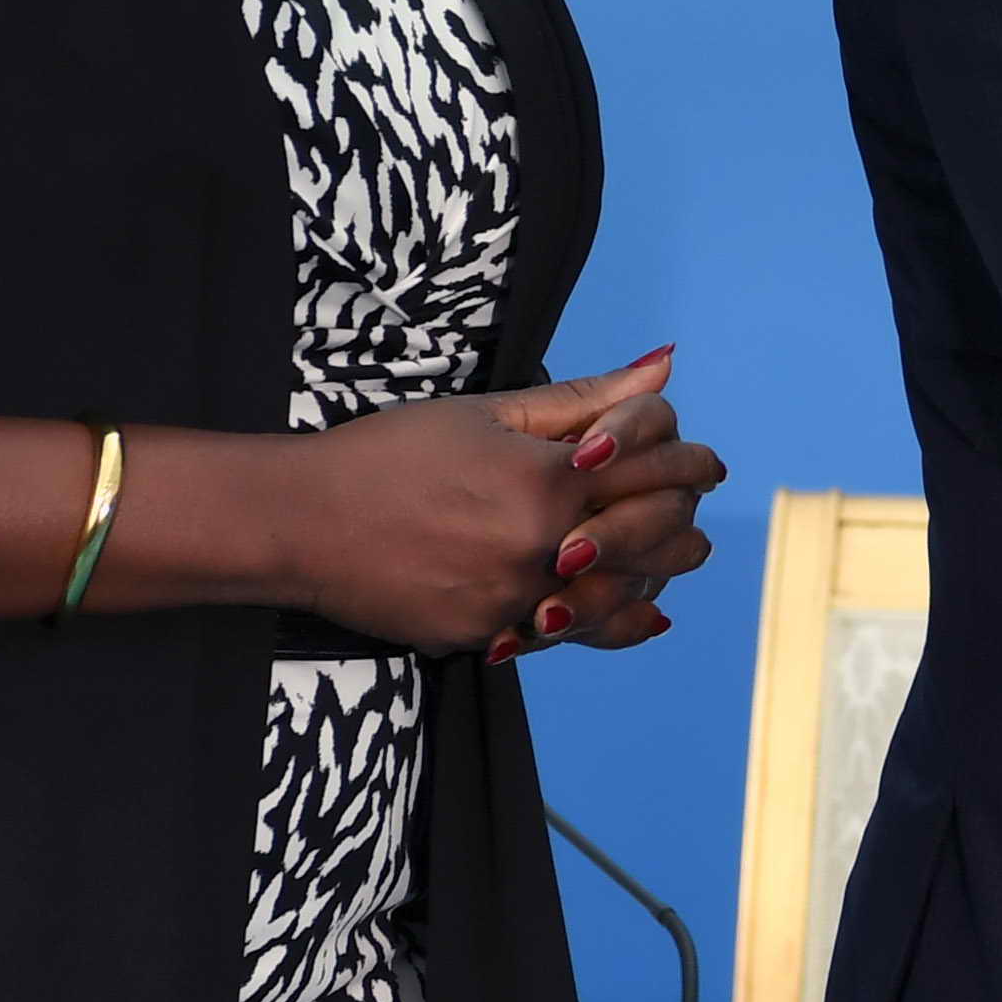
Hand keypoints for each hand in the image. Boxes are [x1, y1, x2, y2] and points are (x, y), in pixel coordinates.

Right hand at [268, 348, 707, 656]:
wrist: (300, 522)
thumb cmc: (389, 454)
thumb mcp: (490, 412)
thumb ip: (587, 398)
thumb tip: (665, 363)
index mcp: (551, 481)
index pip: (661, 470)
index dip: (692, 462)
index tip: (702, 461)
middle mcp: (544, 548)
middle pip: (658, 538)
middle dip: (683, 519)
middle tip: (689, 508)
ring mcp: (517, 601)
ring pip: (624, 598)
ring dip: (652, 575)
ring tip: (665, 559)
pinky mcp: (488, 639)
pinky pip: (567, 636)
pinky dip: (601, 620)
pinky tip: (622, 608)